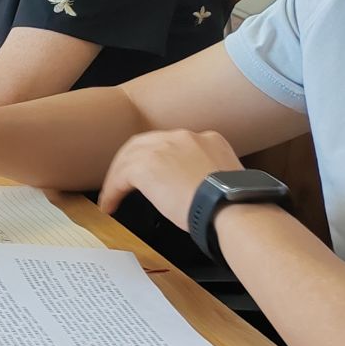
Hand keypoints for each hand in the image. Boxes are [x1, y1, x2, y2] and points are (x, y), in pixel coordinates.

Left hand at [97, 129, 241, 229]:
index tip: (153, 174)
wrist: (230, 207)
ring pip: (129, 158)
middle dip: (130, 163)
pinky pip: (120, 177)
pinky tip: (111, 204)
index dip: (156, 159)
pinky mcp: (146, 165)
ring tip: (112, 196)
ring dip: (118, 178)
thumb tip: (194, 187)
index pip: (171, 144)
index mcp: (206, 140)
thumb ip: (207, 174)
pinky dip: (113, 191)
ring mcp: (162, 148)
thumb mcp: (225, 179)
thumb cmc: (234, 205)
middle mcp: (182, 138)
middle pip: (144, 144)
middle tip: (121, 181)